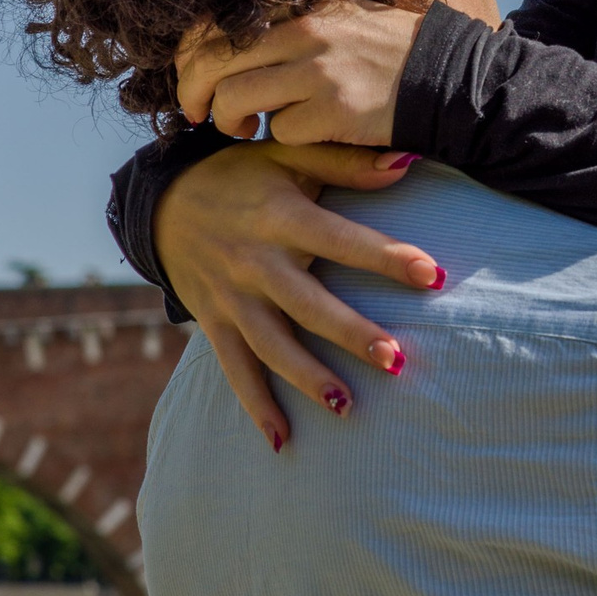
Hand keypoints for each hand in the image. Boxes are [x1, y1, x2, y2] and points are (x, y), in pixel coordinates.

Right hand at [154, 137, 444, 446]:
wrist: (162, 201)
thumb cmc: (241, 174)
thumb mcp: (287, 154)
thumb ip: (345, 160)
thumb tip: (408, 163)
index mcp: (280, 217)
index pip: (341, 239)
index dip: (386, 256)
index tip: (434, 274)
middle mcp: (254, 261)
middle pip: (307, 304)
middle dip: (350, 334)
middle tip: (395, 360)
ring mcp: (231, 297)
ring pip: (271, 345)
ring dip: (307, 378)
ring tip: (347, 407)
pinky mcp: (213, 322)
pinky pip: (235, 369)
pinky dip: (255, 406)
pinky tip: (282, 441)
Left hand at [176, 0, 424, 148]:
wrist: (443, 77)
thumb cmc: (385, 52)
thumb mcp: (336, 19)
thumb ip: (287, 25)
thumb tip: (227, 44)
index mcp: (298, 9)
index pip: (216, 24)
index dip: (188, 56)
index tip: (191, 78)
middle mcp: (303, 35)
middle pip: (212, 63)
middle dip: (191, 93)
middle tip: (196, 113)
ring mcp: (318, 73)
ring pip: (235, 99)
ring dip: (228, 121)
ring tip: (240, 128)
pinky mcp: (334, 112)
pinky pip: (279, 132)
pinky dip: (281, 139)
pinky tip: (297, 132)